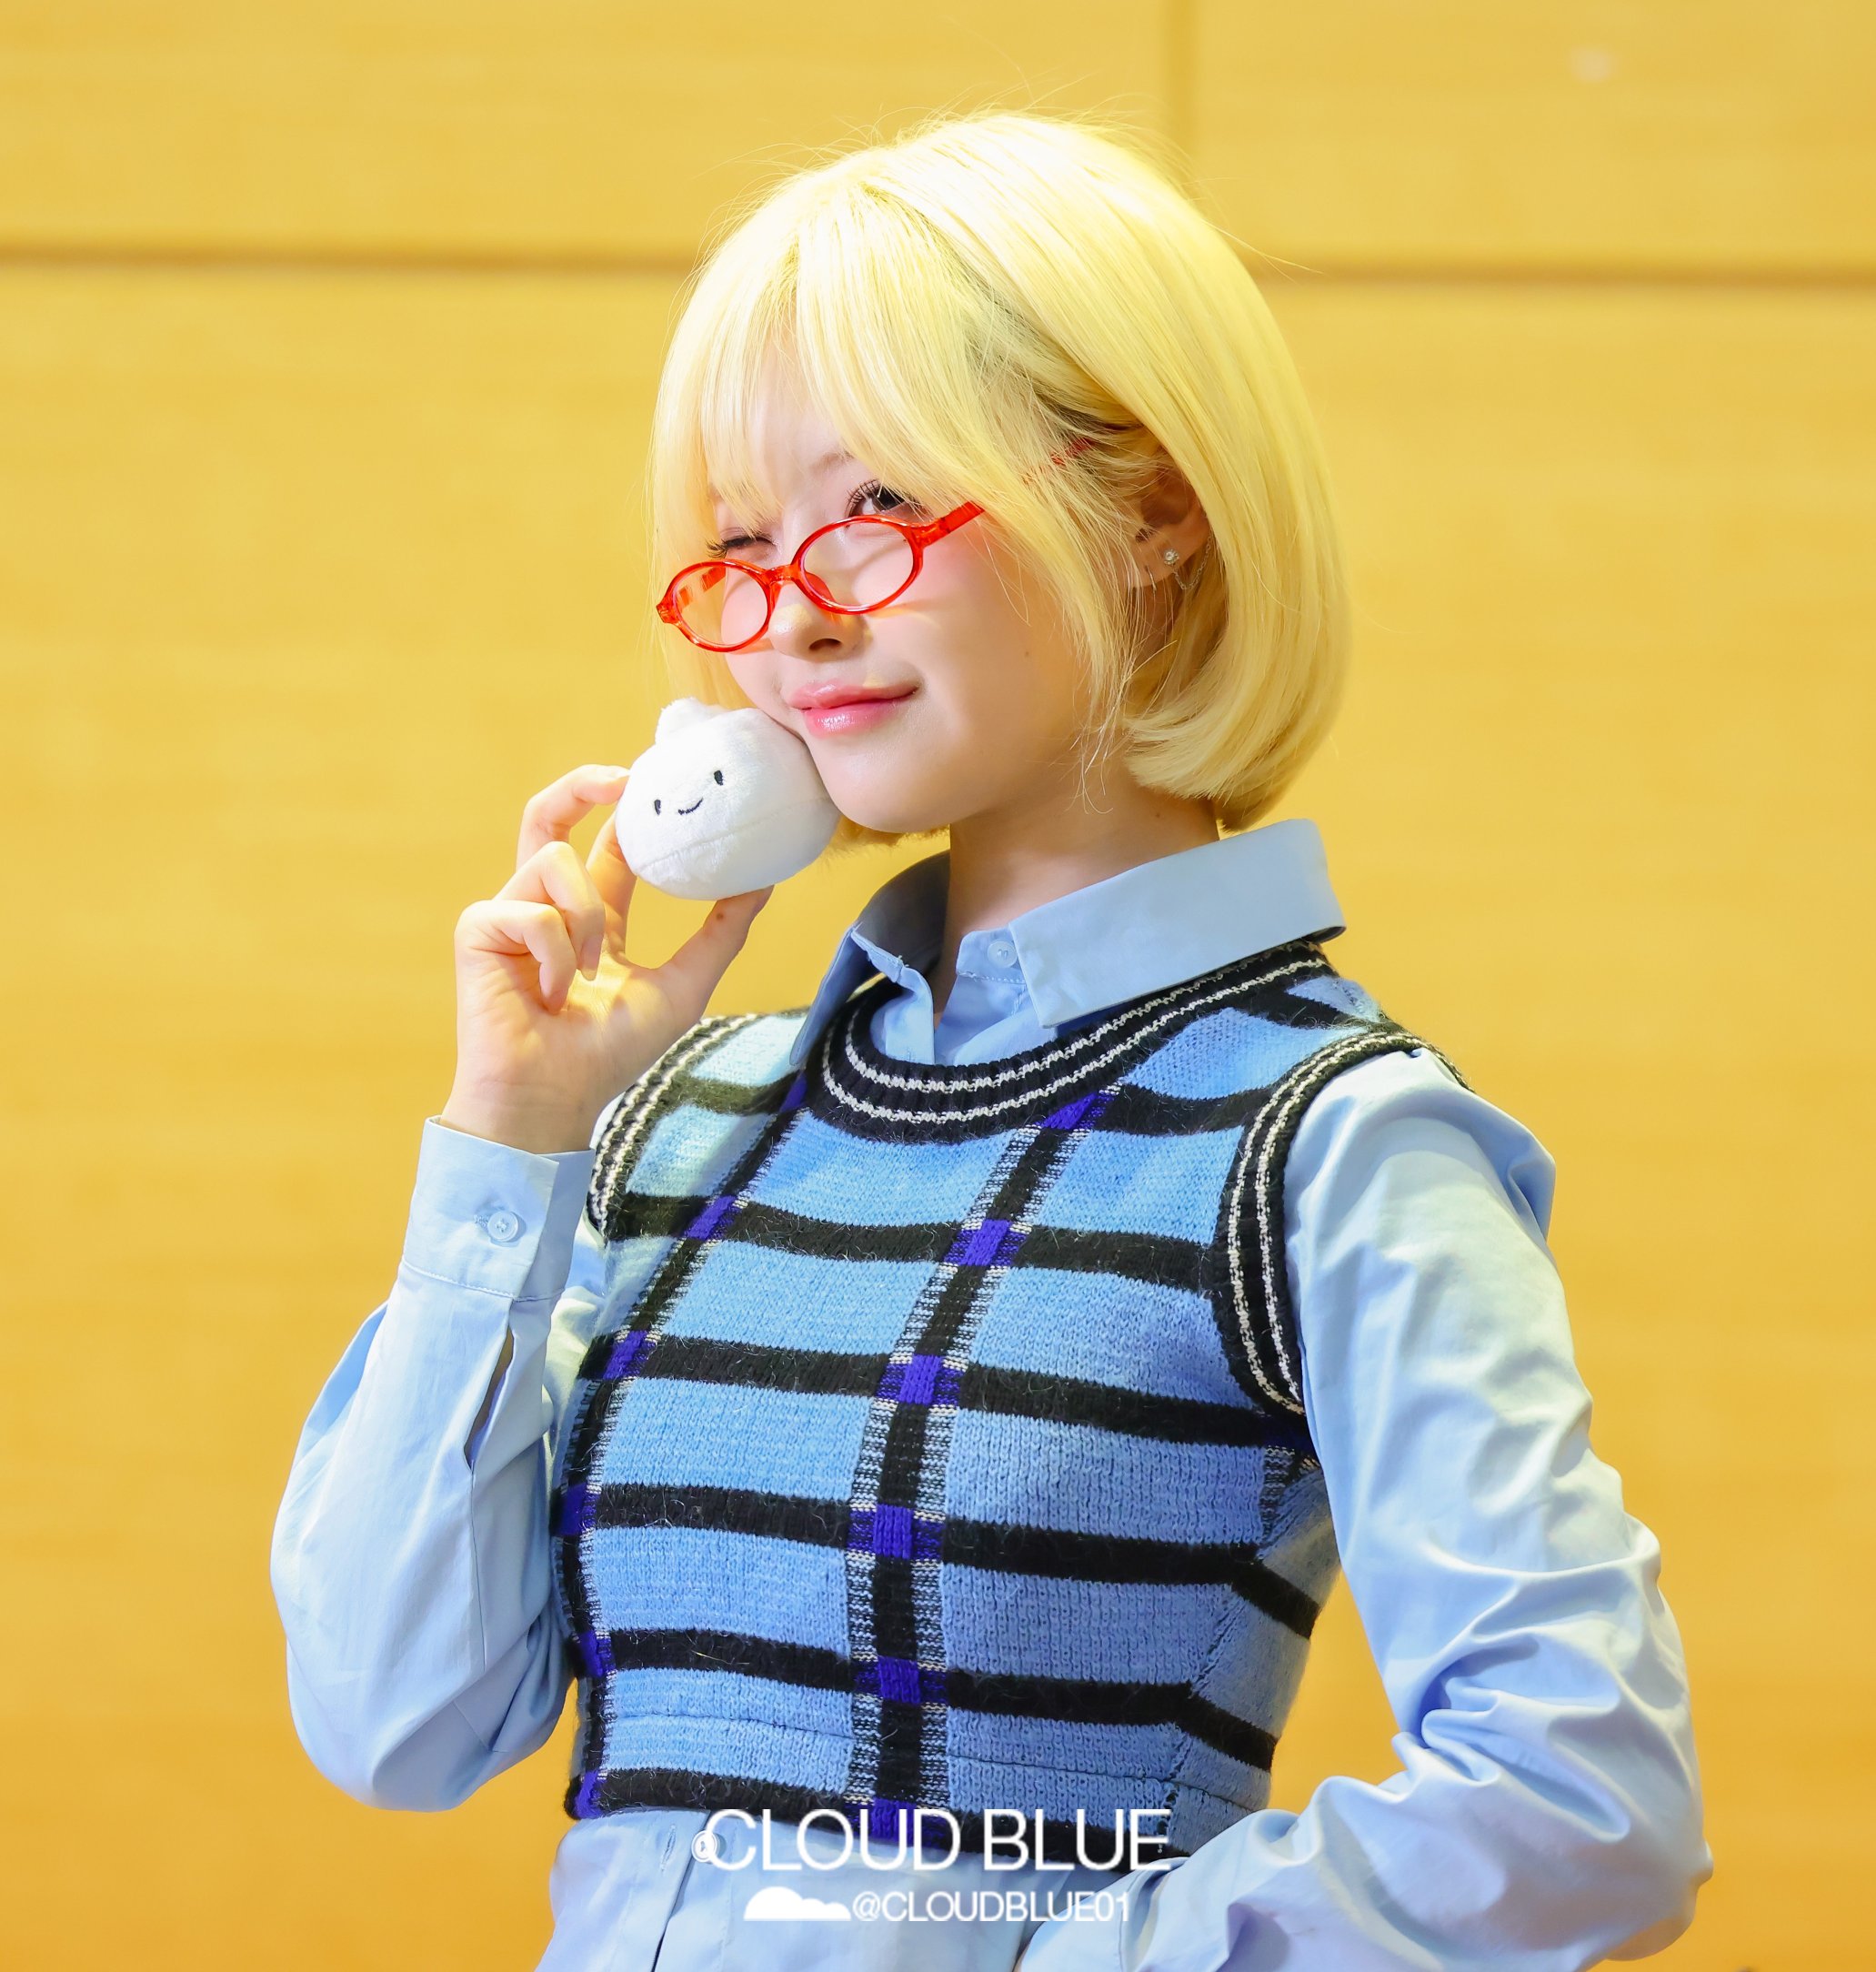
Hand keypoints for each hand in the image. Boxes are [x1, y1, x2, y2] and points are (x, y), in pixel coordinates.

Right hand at [438, 762, 772, 1152]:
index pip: (607, 847)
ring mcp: (509, 915)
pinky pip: (530, 911)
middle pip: (549, 818)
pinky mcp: (478, 930)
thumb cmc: (609, 1056)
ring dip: (586, 919)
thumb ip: (721, 933)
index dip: (627, 810)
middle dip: (582, 786)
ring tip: (587, 975)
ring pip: (555, 863)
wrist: (553, 1101)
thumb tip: (762, 882)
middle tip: (625, 779)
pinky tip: (548, 995)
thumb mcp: (683, 985)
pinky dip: (554, 954)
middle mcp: (545, 907)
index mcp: (590, 918)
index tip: (660, 778)